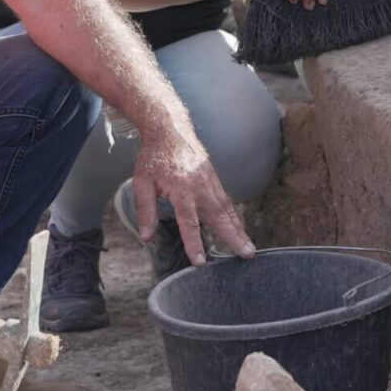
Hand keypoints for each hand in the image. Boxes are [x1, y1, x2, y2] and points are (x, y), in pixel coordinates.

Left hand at [129, 132, 255, 265]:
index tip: (201, 262)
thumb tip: (146, 237)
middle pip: (219, 217)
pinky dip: (234, 216)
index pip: (189, 222)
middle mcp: (200, 187)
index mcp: (181, 190)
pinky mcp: (214, 178)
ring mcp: (210, 182)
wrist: (169, 128)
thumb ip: (145, 211)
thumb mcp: (142, 182)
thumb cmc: (154, 156)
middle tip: (247, 254)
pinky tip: (239, 228)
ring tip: (249, 247)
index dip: (194, 243)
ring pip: (227, 209)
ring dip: (239, 229)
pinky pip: (226, 200)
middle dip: (233, 238)